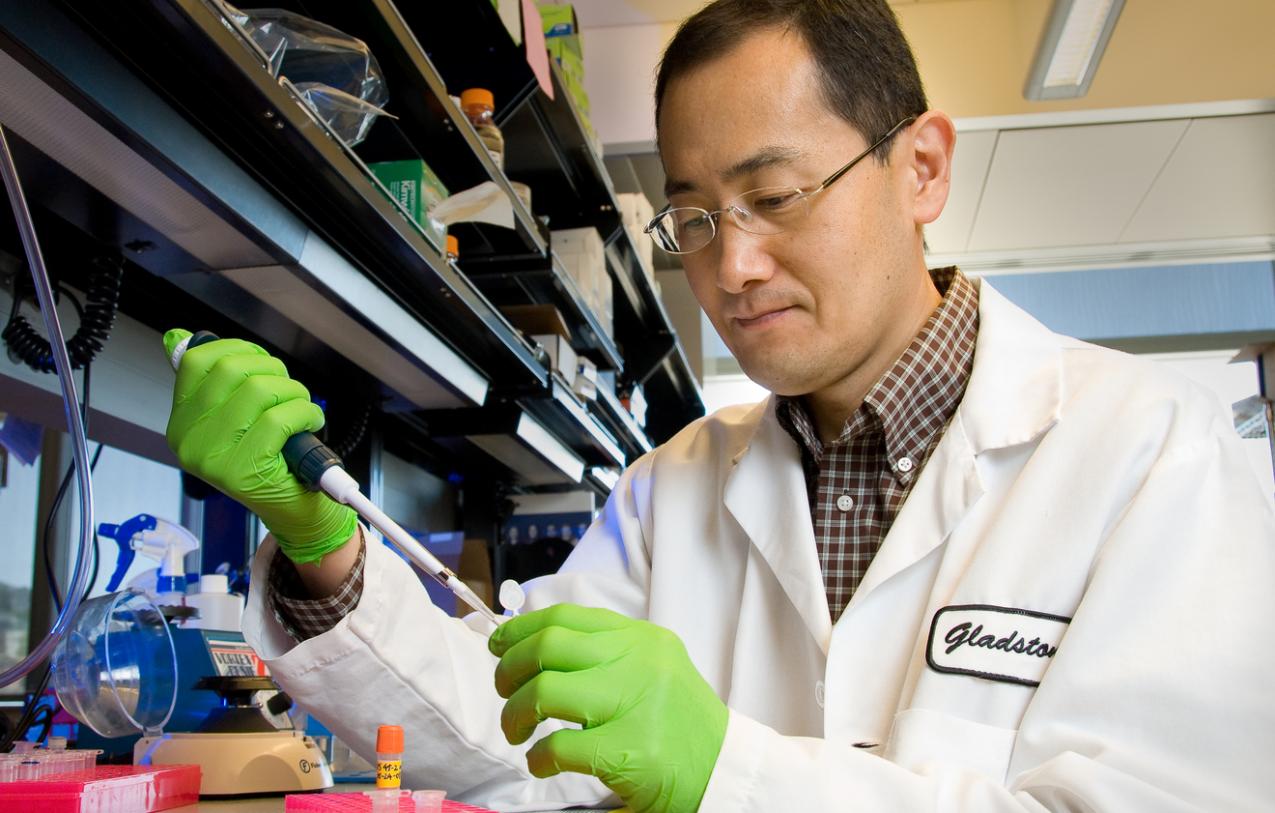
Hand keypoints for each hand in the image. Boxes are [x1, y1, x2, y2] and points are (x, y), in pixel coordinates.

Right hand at [162, 329, 355, 563]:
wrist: (294, 512)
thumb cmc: (270, 462)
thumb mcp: (235, 421)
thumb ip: (214, 383)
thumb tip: (183, 337)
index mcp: (182, 423)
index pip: (196, 361)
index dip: (238, 350)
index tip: (261, 362)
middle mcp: (189, 440)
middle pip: (232, 369)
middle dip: (273, 370)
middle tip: (288, 390)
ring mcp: (212, 457)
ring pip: (259, 389)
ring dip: (293, 392)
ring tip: (301, 410)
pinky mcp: (243, 470)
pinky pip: (280, 417)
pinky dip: (305, 413)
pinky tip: (309, 424)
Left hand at [489, 604, 727, 812]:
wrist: (725, 771)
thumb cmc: (680, 724)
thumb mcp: (653, 669)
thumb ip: (604, 654)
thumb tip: (533, 646)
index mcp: (641, 638)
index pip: (565, 617)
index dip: (520, 629)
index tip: (499, 644)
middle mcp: (638, 661)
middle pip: (547, 646)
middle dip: (509, 669)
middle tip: (503, 691)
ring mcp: (635, 704)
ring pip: (544, 690)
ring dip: (514, 714)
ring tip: (516, 731)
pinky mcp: (630, 750)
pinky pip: (558, 746)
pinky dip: (538, 757)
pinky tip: (542, 763)